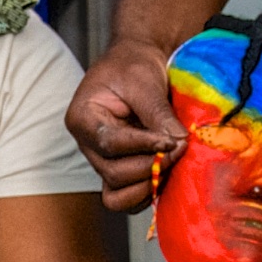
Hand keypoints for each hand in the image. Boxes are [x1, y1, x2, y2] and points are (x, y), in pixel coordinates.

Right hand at [71, 43, 180, 213]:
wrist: (137, 63)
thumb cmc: (133, 65)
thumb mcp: (144, 81)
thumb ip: (157, 113)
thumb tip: (178, 142)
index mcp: (82, 118)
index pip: (110, 143)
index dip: (143, 146)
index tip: (171, 140)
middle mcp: (87, 145)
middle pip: (114, 174)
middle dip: (150, 166)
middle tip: (179, 148)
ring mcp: (101, 161)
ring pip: (117, 195)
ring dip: (147, 184)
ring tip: (171, 162)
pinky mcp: (118, 170)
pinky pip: (126, 199)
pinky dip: (146, 194)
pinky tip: (164, 175)